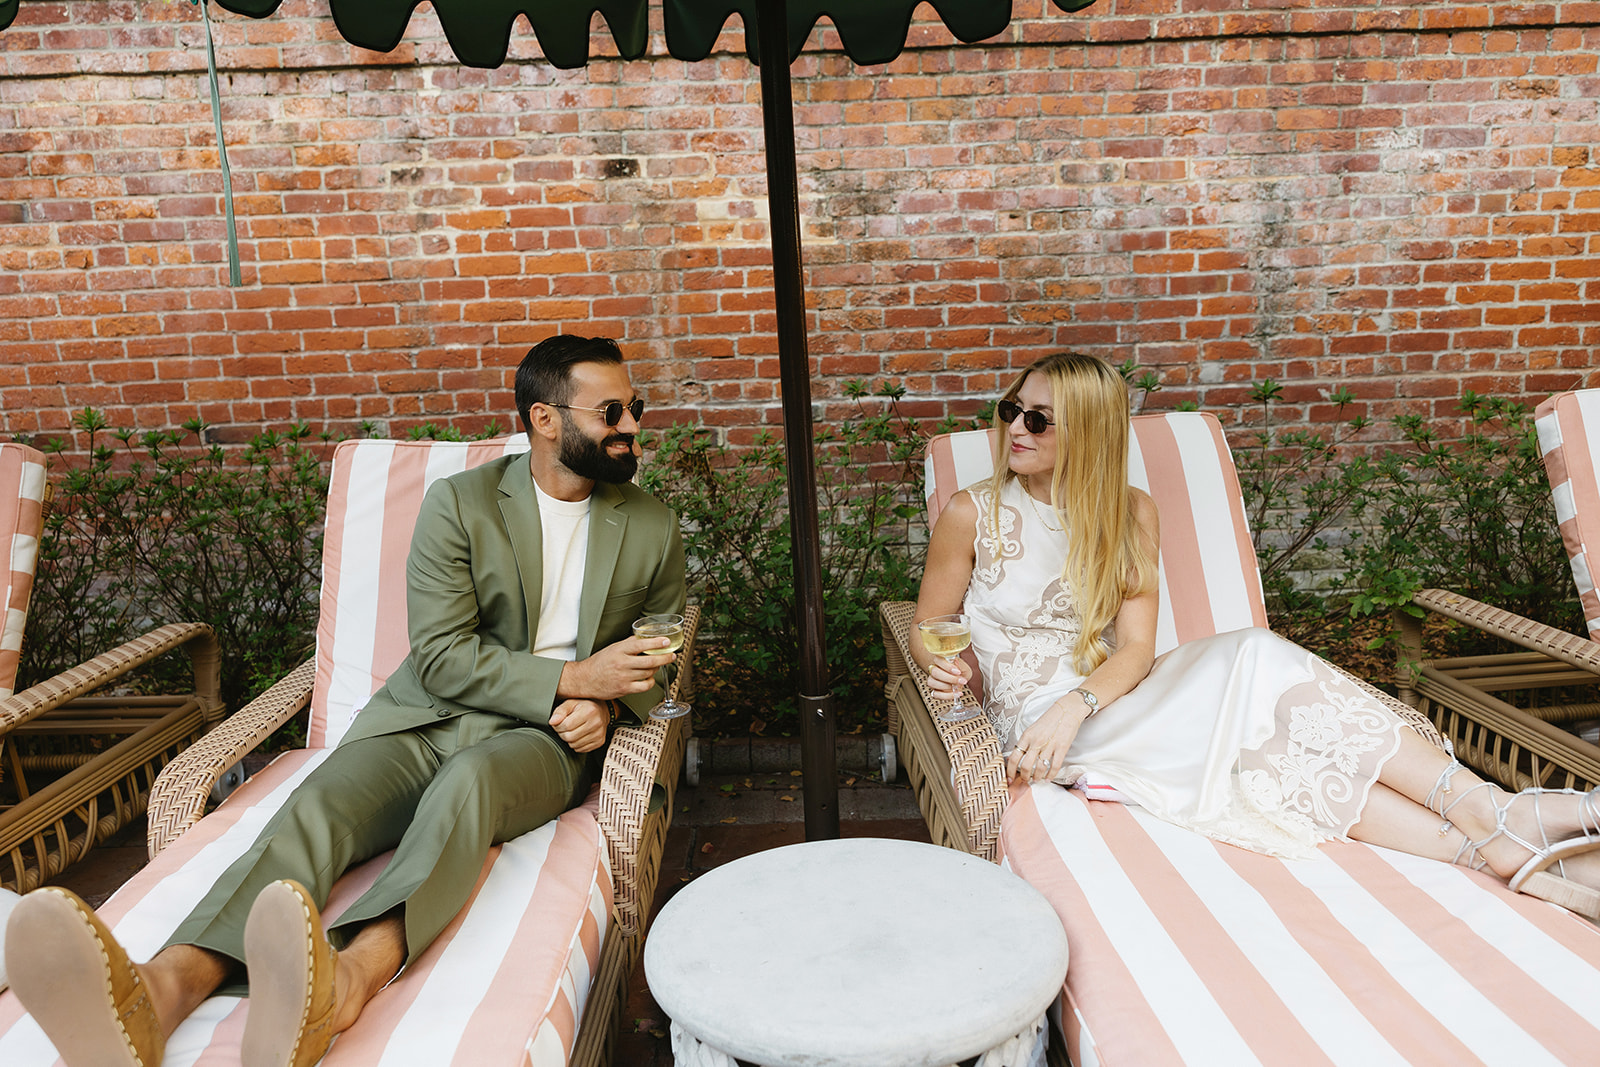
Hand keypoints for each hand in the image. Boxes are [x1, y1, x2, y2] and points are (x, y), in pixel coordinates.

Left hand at [550, 699, 608, 752]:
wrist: (601, 710)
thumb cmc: (584, 706)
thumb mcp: (570, 703)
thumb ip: (560, 711)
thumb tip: (552, 722)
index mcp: (589, 711)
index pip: (566, 725)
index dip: (558, 726)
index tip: (559, 722)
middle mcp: (596, 723)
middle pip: (569, 737)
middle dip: (562, 733)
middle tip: (564, 727)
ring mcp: (599, 734)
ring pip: (574, 745)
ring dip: (569, 739)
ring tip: (572, 730)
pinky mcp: (599, 742)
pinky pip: (580, 749)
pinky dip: (576, 744)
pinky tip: (579, 735)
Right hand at [561, 635, 675, 700]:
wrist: (584, 680)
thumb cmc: (598, 663)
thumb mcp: (612, 648)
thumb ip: (628, 644)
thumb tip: (644, 639)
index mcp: (619, 650)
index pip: (641, 644)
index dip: (656, 643)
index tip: (666, 641)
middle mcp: (622, 663)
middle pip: (649, 660)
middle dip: (664, 658)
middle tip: (671, 656)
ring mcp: (623, 677)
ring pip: (649, 673)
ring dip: (656, 669)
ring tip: (657, 665)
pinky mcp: (624, 689)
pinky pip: (644, 686)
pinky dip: (650, 682)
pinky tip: (650, 678)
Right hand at [924, 655, 971, 700]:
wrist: (961, 681)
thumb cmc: (961, 672)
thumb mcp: (964, 667)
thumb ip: (960, 665)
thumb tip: (955, 662)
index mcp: (940, 661)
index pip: (938, 660)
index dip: (947, 666)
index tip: (958, 672)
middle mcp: (934, 670)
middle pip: (934, 672)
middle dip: (949, 678)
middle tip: (961, 681)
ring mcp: (933, 680)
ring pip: (932, 682)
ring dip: (947, 686)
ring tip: (957, 687)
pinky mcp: (934, 691)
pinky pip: (935, 694)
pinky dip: (947, 695)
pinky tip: (955, 694)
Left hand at [1006, 700, 1085, 784]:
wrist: (1067, 710)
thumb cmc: (1049, 720)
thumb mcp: (1032, 729)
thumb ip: (1025, 742)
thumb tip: (1016, 757)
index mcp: (1027, 736)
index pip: (1014, 757)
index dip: (1010, 771)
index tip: (1008, 778)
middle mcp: (1036, 741)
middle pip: (1026, 766)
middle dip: (1024, 777)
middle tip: (1024, 781)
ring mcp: (1049, 745)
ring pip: (1039, 768)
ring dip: (1037, 778)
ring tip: (1036, 780)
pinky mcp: (1062, 748)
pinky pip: (1054, 766)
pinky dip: (1050, 776)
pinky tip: (1048, 779)